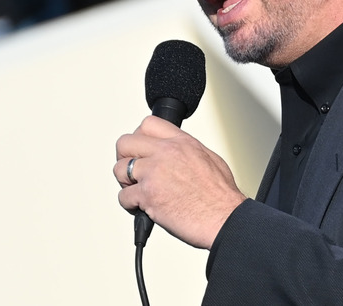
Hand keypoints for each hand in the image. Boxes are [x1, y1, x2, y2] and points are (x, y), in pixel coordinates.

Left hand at [114, 116, 245, 248]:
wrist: (224, 218)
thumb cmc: (221, 196)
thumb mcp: (210, 159)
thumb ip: (188, 151)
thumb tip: (177, 153)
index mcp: (181, 142)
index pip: (148, 124)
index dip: (140, 137)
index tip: (141, 149)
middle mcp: (166, 153)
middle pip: (126, 142)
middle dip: (125, 157)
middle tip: (133, 171)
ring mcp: (154, 173)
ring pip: (119, 169)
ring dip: (125, 182)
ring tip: (137, 191)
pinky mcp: (148, 195)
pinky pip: (123, 197)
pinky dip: (130, 205)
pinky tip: (142, 207)